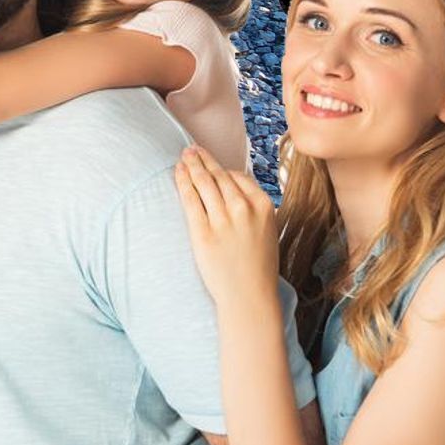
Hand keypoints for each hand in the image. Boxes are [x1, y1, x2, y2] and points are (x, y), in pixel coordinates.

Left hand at [174, 145, 281, 308]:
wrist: (250, 296)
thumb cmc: (258, 265)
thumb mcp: (267, 230)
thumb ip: (252, 207)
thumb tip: (231, 184)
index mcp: (264, 207)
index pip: (238, 177)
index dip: (221, 168)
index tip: (210, 159)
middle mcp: (244, 209)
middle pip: (218, 176)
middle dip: (203, 159)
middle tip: (192, 148)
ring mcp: (223, 220)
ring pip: (203, 182)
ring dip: (191, 164)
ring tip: (183, 156)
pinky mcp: (202, 231)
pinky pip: (190, 198)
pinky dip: (182, 181)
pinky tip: (178, 171)